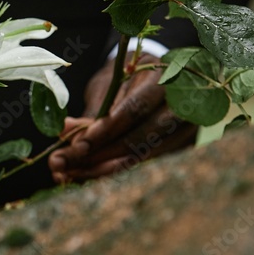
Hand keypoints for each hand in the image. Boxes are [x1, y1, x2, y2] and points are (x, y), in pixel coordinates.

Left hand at [48, 52, 196, 182]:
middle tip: (69, 167)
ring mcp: (188, 128)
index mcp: (164, 77)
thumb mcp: (109, 84)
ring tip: (74, 175)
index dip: (106, 130)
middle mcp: (184, 104)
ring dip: (106, 170)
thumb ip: (93, 110)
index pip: (135, 109)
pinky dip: (119, 171)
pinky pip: (149, 164)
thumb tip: (65, 131)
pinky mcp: (184, 146)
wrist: (156, 77)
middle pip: (143, 139)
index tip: (79, 145)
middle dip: (103, 156)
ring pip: (146, 157)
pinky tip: (92, 176)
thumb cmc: (129, 77)